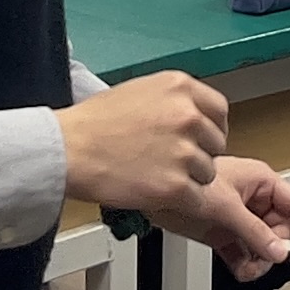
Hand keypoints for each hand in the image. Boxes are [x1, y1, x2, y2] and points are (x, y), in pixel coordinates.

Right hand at [59, 72, 231, 221]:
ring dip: (189, 179)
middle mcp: (188, 115)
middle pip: (217, 143)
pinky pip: (197, 200)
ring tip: (157, 174)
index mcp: (180, 87)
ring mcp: (184, 151)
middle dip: (199, 154)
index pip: (220, 110)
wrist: (69, 150)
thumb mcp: (140, 91)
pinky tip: (157, 192)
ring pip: (209, 173)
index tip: (201, 139)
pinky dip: (181, 202)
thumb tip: (195, 115)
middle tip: (171, 160)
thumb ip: (174, 101)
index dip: (211, 128)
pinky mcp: (176, 186)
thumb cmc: (93, 123)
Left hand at [157, 156, 289, 281]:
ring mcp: (239, 218)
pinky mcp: (225, 234)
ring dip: (259, 262)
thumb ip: (255, 232)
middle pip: (282, 232)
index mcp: (261, 181)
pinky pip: (246, 255)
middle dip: (275, 250)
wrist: (152, 195)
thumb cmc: (184, 180)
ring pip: (265, 247)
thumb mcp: (226, 207)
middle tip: (264, 260)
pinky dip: (245, 266)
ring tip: (247, 266)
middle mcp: (253, 200)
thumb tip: (279, 252)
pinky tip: (238, 268)